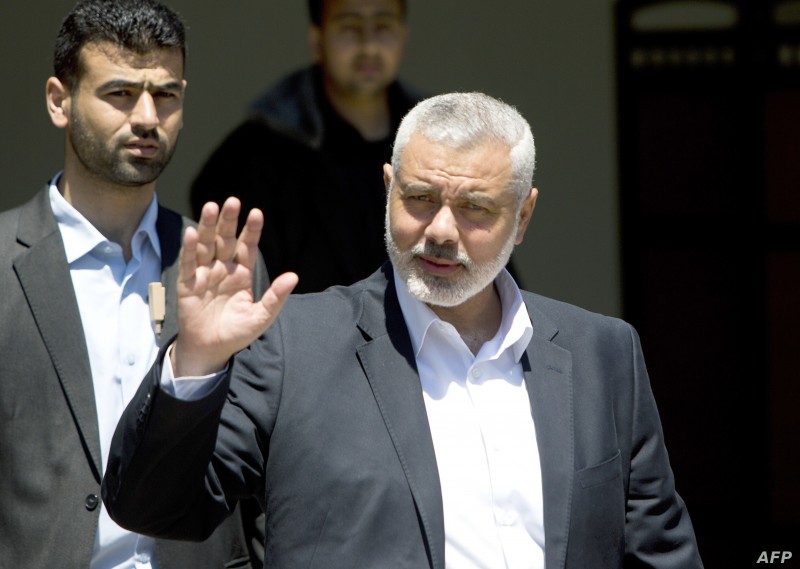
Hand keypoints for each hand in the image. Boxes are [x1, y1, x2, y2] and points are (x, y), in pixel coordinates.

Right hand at [171, 197, 297, 375]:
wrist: (212, 350)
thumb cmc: (237, 332)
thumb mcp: (261, 317)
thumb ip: (276, 297)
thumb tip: (294, 276)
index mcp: (242, 273)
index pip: (247, 247)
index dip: (251, 230)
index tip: (256, 213)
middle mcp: (223, 268)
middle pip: (225, 239)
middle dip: (228, 220)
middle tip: (232, 201)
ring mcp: (204, 274)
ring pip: (205, 245)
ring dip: (206, 226)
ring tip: (210, 207)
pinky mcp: (187, 283)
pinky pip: (188, 263)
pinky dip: (188, 249)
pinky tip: (191, 233)